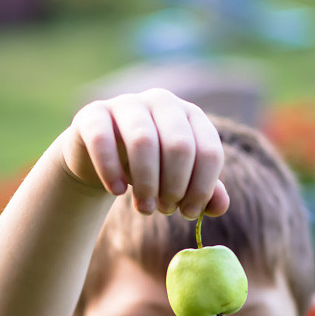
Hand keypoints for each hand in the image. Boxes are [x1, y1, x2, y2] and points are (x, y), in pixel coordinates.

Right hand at [61, 89, 228, 218]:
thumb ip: (203, 192)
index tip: (188, 213)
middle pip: (179, 146)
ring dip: (147, 184)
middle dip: (175, 187)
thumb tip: (220, 207)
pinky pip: (102, 139)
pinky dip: (110, 170)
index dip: (202, 188)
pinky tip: (116, 191)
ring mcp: (126, 103)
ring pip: (143, 141)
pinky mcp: (93, 114)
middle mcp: (162, 102)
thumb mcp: (180, 181)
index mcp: (191, 115)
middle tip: (165, 210)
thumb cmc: (150, 169)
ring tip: (145, 208)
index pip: (209, 152)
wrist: (101, 158)